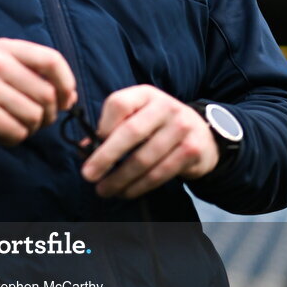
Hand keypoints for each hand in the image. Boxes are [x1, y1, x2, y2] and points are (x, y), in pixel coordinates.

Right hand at [0, 38, 76, 146]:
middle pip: (47, 93)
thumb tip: (71, 96)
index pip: (51, 59)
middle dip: (48, 114)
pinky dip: (15, 138)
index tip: (66, 99)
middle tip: (36, 120)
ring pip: (34, 116)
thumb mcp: (0, 67)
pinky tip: (2, 133)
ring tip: (14, 125)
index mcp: (5, 48)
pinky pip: (17, 132)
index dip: (66, 82)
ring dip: (30, 128)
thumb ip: (34, 75)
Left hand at [80, 85, 218, 197]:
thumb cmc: (158, 125)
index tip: (91, 146)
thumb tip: (84, 149)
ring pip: (144, 158)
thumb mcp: (138, 116)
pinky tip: (126, 192)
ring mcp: (181, 127)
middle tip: (88, 175)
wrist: (202, 134)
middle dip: (106, 157)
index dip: (103, 125)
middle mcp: (165, 106)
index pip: (118, 103)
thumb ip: (113, 127)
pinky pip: (160, 173)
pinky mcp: (191, 150)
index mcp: (146, 94)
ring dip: (120, 178)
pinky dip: (139, 186)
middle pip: (130, 132)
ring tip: (104, 190)